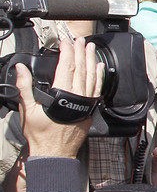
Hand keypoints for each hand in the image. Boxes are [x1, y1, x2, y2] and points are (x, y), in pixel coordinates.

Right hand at [16, 37, 103, 158]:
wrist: (55, 152)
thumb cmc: (40, 133)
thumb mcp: (27, 110)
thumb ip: (24, 87)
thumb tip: (21, 69)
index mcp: (61, 94)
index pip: (66, 67)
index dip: (67, 52)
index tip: (65, 42)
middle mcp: (77, 95)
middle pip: (81, 68)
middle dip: (80, 52)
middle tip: (79, 39)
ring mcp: (87, 101)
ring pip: (91, 76)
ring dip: (91, 60)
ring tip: (90, 47)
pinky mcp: (91, 107)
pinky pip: (97, 88)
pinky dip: (99, 76)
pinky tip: (99, 67)